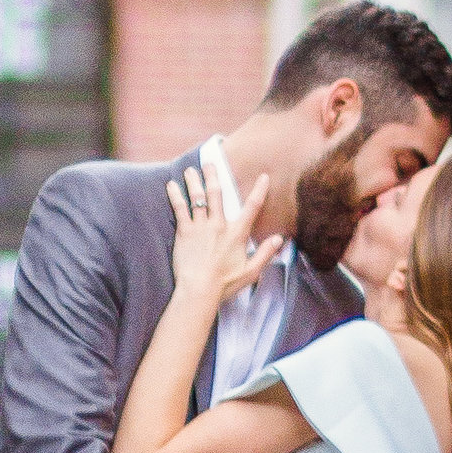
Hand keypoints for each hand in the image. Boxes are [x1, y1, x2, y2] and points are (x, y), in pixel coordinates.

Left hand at [167, 156, 283, 309]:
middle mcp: (219, 225)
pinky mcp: (184, 232)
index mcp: (237, 234)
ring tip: (190, 170)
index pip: (251, 207)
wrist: (200, 290)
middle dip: (214, 176)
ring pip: (197, 197)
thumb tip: (280, 239)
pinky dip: (175, 195)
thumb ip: (266, 253)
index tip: (263, 176)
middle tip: (210, 163)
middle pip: (216, 194)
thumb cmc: (225, 284)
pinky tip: (171, 185)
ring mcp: (200, 227)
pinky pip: (180, 209)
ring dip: (194, 181)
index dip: (259, 190)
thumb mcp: (251, 271)